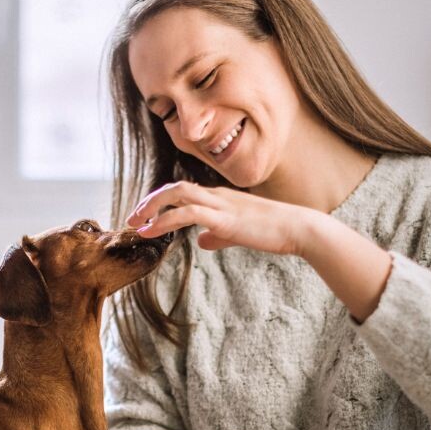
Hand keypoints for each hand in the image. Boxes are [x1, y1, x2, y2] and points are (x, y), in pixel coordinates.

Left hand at [128, 181, 315, 255]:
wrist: (298, 228)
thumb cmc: (273, 231)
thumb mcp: (239, 232)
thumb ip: (219, 235)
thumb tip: (203, 242)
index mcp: (220, 197)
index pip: (183, 191)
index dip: (161, 201)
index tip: (144, 216)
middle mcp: (217, 195)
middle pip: (175, 187)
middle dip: (150, 201)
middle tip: (132, 218)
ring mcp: (221, 204)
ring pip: (178, 194)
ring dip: (152, 208)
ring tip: (135, 224)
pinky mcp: (224, 217)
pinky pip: (188, 213)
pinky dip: (165, 220)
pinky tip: (152, 231)